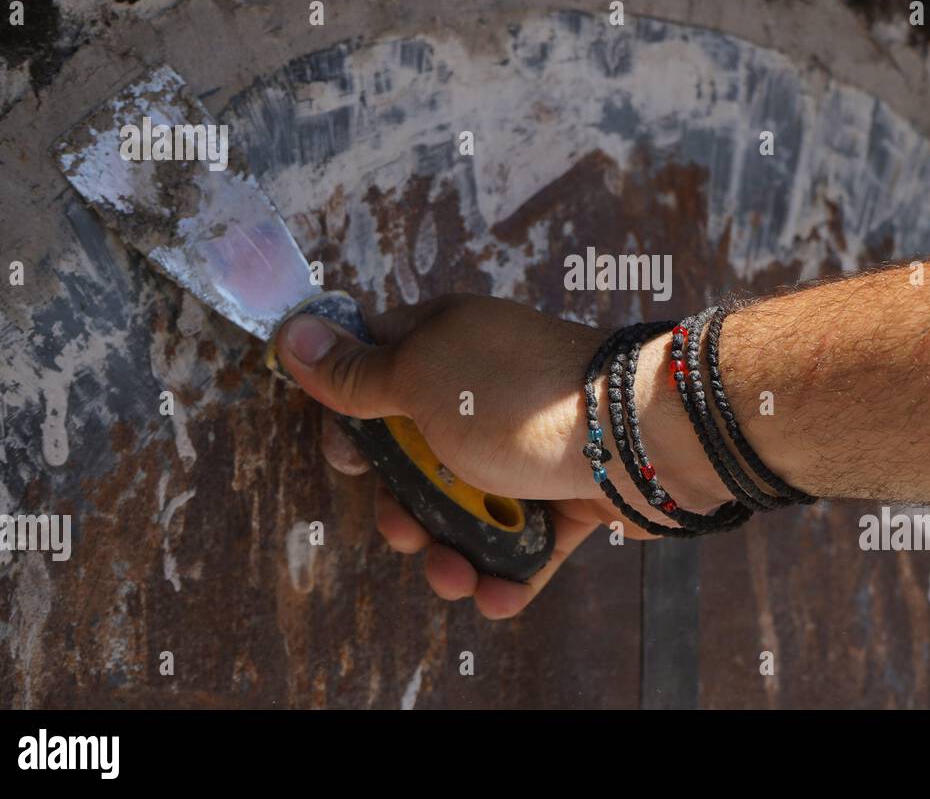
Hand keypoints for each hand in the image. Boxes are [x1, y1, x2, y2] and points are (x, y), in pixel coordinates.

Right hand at [275, 294, 726, 617]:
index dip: (351, 417)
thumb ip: (358, 371)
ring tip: (456, 577)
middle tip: (408, 529)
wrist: (637, 437)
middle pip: (418, 457)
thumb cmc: (518, 400)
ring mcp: (526, 445)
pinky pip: (525, 538)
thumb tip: (292, 335)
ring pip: (469, 507)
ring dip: (450, 553)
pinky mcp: (566, 494)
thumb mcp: (421, 378)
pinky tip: (498, 594)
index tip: (351, 459)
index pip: (377, 369)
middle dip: (403, 508)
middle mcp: (484, 391)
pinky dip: (507, 571)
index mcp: (447, 344)